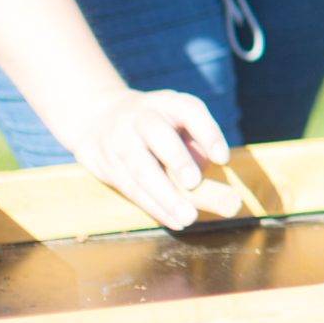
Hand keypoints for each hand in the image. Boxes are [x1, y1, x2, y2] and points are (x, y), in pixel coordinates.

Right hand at [62, 89, 233, 230]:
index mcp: (167, 102)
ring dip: (166, 196)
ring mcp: (120, 140)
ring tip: (189, 217)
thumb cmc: (158, 126)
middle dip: (177, 159)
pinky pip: (131, 188)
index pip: (189, 110)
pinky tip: (174, 220)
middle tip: (194, 184)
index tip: (224, 159)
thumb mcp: (179, 122)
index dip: (208, 133)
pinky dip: (154, 206)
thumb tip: (217, 180)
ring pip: (141, 169)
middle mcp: (141, 116)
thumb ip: (199, 146)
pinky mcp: (107, 165)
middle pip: (157, 134)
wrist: (99, 117)